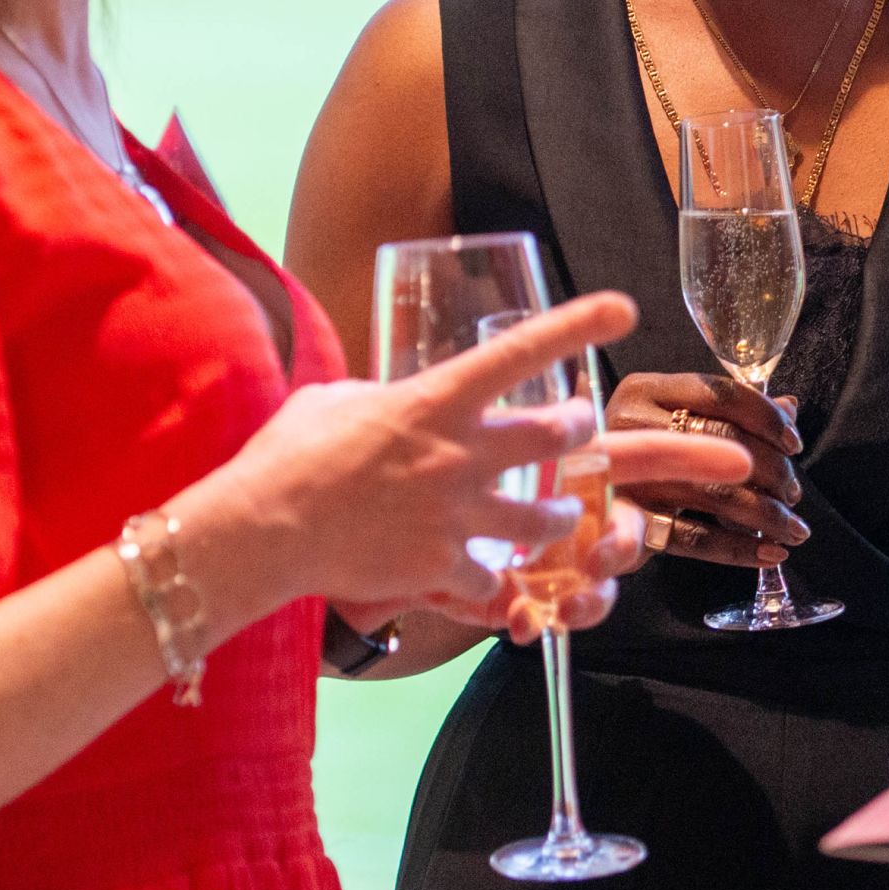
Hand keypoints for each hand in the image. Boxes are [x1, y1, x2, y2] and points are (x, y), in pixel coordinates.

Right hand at [180, 294, 748, 629]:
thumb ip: (380, 396)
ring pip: (547, 517)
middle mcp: (459, 453)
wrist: (265, 528)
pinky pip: (494, 578)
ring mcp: (457, 513)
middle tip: (575, 429)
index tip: (623, 309)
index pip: (521, 352)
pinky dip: (493, 580)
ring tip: (559, 514)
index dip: (578, 325)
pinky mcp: (443, 566)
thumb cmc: (288, 455)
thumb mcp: (336, 400)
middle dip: (577, 430)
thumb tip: (388, 396)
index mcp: (434, 401)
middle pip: (557, 435)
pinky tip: (485, 577)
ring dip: (559, 515)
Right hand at [605, 370, 808, 570]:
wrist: (563, 496)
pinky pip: (694, 538)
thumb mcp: (665, 417)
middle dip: (773, 471)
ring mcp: (625, 477)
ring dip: (766, 514)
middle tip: (794, 493)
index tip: (794, 444)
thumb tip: (789, 408)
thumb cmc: (625, 451)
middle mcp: (630, 426)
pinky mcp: (625, 524)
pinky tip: (769, 554)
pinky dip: (739, 548)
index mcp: (645, 389)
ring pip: (715, 492)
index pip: (721, 393)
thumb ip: (725, 410)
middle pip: (722, 442)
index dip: (767, 418)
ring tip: (793, 528)